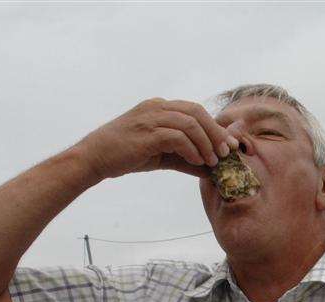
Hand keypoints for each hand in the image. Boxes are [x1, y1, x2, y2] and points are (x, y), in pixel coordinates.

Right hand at [74, 98, 240, 180]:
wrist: (95, 159)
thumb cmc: (126, 155)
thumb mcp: (162, 156)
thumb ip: (186, 158)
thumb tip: (210, 169)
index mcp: (159, 107)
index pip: (195, 110)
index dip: (215, 126)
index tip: (230, 144)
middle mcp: (156, 107)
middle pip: (197, 112)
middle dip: (215, 133)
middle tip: (225, 152)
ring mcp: (150, 118)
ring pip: (190, 123)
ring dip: (206, 143)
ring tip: (212, 161)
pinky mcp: (146, 133)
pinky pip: (177, 137)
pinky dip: (191, 149)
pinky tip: (196, 161)